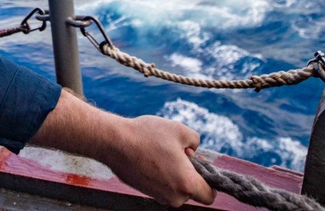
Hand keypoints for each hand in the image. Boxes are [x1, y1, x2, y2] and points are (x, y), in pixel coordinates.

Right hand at [101, 115, 215, 207]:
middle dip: (188, 173)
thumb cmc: (147, 136)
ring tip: (160, 151)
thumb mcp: (180, 129)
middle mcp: (173, 196)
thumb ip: (196, 141)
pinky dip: (161, 174)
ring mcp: (158, 196)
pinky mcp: (145, 192)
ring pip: (175, 188)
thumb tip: (193, 151)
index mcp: (186, 184)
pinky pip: (161, 185)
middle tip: (177, 151)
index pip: (209, 196)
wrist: (114, 142)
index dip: (210, 181)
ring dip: (174, 173)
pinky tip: (150, 156)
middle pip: (191, 190)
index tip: (199, 164)